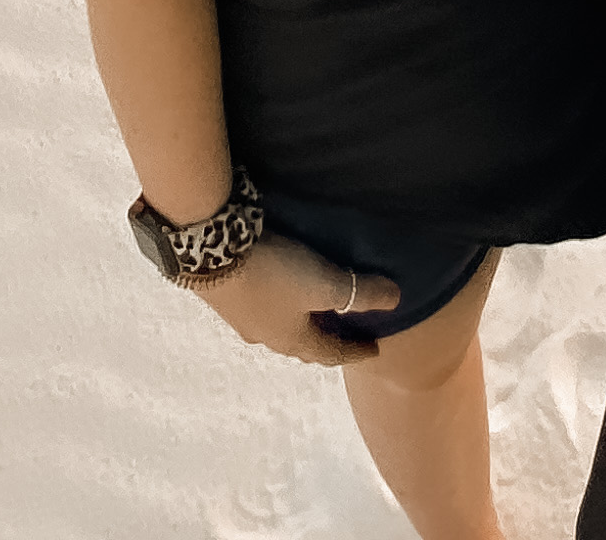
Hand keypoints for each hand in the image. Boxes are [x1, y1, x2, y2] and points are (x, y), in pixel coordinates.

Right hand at [191, 230, 398, 366]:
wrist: (209, 252)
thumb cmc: (273, 274)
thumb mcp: (323, 282)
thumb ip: (360, 292)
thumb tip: (397, 300)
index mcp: (293, 341)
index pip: (331, 354)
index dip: (356, 351)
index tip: (375, 350)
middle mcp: (266, 336)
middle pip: (304, 344)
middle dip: (326, 340)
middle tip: (347, 329)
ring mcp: (242, 317)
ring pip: (280, 327)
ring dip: (301, 322)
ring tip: (315, 307)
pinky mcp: (226, 295)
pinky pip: (263, 308)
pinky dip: (281, 305)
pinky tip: (279, 288)